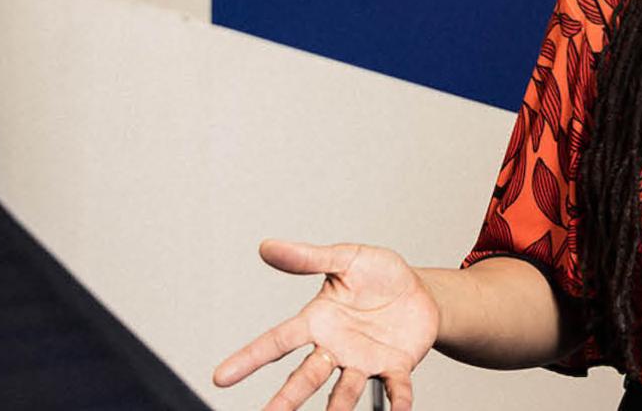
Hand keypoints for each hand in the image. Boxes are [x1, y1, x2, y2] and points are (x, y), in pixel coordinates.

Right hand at [213, 240, 439, 410]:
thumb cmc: (379, 275)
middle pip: (305, 376)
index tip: (221, 377)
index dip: (249, 358)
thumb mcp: (346, 258)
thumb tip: (267, 246)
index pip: (276, 341)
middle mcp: (335, 348)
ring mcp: (364, 360)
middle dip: (286, 399)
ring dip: (338, 407)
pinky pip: (396, 387)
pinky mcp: (396, 366)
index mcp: (317, 322)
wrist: (420, 290)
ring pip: (345, 389)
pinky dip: (397, 401)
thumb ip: (308, 258)